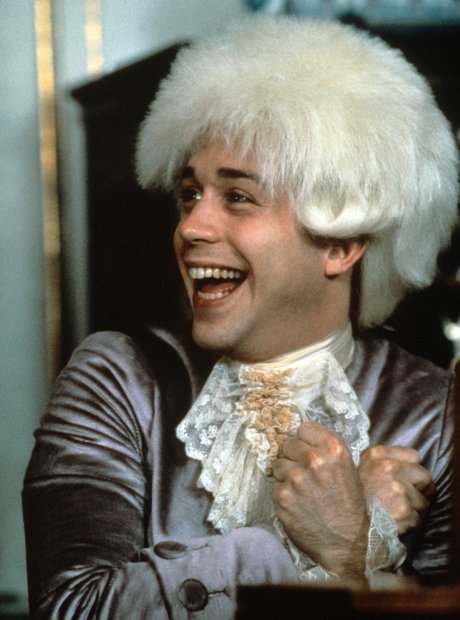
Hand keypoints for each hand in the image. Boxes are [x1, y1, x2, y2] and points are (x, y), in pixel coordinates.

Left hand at [272, 422, 368, 585]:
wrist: (346, 543)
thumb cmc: (349, 505)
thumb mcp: (347, 468)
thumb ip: (324, 449)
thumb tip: (300, 437)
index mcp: (333, 449)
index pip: (304, 428)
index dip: (306, 440)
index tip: (309, 450)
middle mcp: (313, 460)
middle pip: (288, 444)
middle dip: (294, 456)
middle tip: (305, 473)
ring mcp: (295, 478)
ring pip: (278, 464)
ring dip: (287, 474)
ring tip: (302, 489)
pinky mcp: (282, 496)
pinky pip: (276, 485)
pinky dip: (284, 493)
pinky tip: (297, 503)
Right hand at [358, 445, 434, 533]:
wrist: (340, 518)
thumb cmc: (352, 493)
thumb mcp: (363, 466)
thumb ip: (389, 461)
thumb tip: (424, 477)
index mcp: (378, 454)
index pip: (414, 456)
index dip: (410, 469)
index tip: (401, 478)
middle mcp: (390, 468)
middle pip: (424, 476)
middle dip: (416, 488)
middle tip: (399, 496)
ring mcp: (398, 489)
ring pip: (422, 501)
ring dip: (411, 507)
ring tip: (391, 509)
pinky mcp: (403, 510)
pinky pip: (416, 518)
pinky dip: (406, 522)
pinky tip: (391, 520)